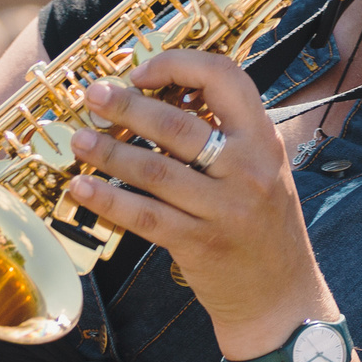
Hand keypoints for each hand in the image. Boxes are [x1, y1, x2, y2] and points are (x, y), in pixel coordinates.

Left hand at [66, 51, 325, 346]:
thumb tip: (161, 100)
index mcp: (264, 140)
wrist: (283, 297)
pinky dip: (108, 200)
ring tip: (79, 140)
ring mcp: (226, 208)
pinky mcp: (201, 244)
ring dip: (108, 152)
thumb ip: (228, 137)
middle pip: (178, 125)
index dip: (179, 65)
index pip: (225, 78)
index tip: (143, 72)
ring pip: (155, 170)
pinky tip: (82, 189)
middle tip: (92, 95)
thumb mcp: (264, 170)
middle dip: (126, 105)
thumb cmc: (264, 228)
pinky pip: (145, 216)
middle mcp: (249, 169)